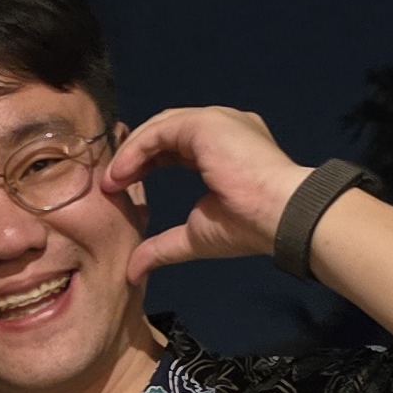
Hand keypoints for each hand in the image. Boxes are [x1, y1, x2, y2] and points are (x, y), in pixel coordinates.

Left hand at [97, 107, 315, 283]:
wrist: (280, 215)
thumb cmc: (248, 225)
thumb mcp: (196, 237)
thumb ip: (163, 247)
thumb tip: (133, 271)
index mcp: (225, 149)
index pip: (177, 147)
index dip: (147, 163)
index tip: (124, 186)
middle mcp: (223, 127)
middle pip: (166, 131)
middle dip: (136, 154)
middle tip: (112, 181)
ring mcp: (216, 121)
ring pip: (161, 127)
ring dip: (132, 152)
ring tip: (112, 180)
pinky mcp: (206, 123)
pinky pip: (160, 131)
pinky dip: (137, 149)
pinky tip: (122, 173)